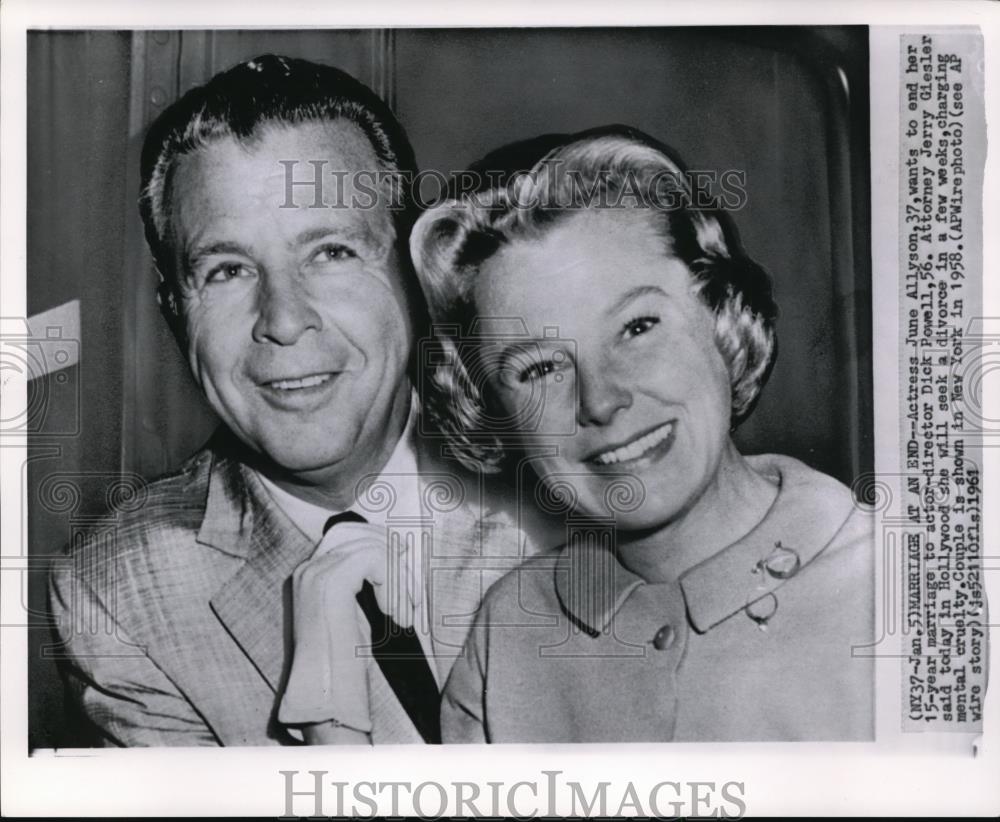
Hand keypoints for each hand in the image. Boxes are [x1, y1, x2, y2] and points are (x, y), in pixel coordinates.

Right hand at [277, 522, 419, 738]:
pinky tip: (395, 615)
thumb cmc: (342, 664)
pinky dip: (394, 585)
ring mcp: (317, 573)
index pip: (344, 533)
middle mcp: (308, 569)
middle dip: (389, 550)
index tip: (401, 562)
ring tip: (405, 612)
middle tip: (409, 585)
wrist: (326, 696)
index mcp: (308, 575)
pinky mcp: (332, 583)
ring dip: (399, 578)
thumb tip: (392, 558)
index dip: (377, 541)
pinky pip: (376, 560)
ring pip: (372, 547)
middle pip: (357, 532)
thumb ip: (361, 583)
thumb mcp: (353, 614)